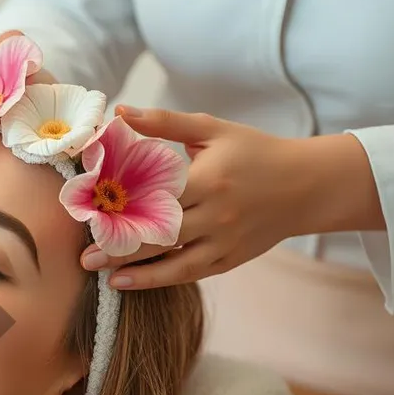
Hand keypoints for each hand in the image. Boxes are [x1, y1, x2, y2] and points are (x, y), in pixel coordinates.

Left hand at [81, 106, 385, 288]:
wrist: (308, 185)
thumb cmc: (254, 152)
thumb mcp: (212, 130)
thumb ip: (164, 123)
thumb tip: (118, 112)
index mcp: (210, 179)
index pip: (159, 197)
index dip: (125, 208)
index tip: (91, 215)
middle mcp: (218, 215)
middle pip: (163, 236)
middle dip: (122, 249)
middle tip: (85, 258)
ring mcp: (226, 241)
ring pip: (176, 265)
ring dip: (139, 274)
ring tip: (105, 276)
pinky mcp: (231, 260)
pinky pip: (191, 274)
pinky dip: (161, 280)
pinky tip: (130, 282)